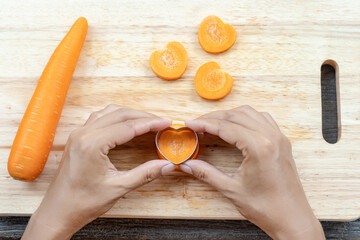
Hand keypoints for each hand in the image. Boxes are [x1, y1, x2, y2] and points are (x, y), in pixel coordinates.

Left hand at [22, 105, 174, 239]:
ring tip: (147, 121)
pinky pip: (99, 118)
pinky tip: (126, 124)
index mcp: (92, 144)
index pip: (128, 126)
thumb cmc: (83, 202)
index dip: (150, 123)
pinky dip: (116, 117)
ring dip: (130, 114)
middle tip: (161, 122)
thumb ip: (145, 174)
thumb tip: (167, 165)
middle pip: (120, 114)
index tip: (166, 123)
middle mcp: (84, 134)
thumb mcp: (118, 188)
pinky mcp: (78, 138)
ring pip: (109, 112)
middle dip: (143, 116)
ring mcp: (79, 134)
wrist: (58, 211)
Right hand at [180, 106, 324, 239]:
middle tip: (197, 123)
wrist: (292, 219)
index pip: (225, 127)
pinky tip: (236, 126)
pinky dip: (246, 118)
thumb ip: (206, 173)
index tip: (190, 123)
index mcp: (259, 147)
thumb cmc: (267, 208)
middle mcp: (271, 137)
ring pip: (250, 113)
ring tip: (213, 124)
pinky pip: (263, 119)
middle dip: (214, 117)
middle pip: (237, 115)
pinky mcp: (282, 142)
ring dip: (230, 115)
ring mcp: (279, 138)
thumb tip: (188, 164)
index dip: (204, 123)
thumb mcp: (232, 190)